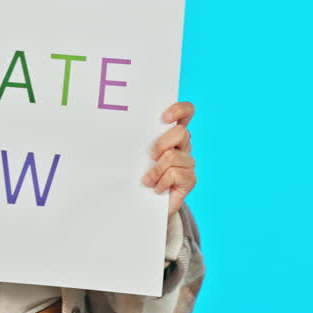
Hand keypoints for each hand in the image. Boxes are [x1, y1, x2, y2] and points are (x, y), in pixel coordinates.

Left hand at [142, 101, 195, 215]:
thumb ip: (138, 140)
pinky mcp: (190, 179)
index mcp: (172, 133)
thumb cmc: (140, 172)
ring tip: (148, 180)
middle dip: (161, 144)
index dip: (179, 110)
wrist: (147, 202)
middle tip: (151, 156)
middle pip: (181, 132)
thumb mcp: (138, 154)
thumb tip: (122, 129)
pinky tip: (157, 189)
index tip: (164, 118)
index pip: (186, 112)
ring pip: (173, 156)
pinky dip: (161, 183)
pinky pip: (174, 174)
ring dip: (156, 170)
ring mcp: (188, 162)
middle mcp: (184, 145)